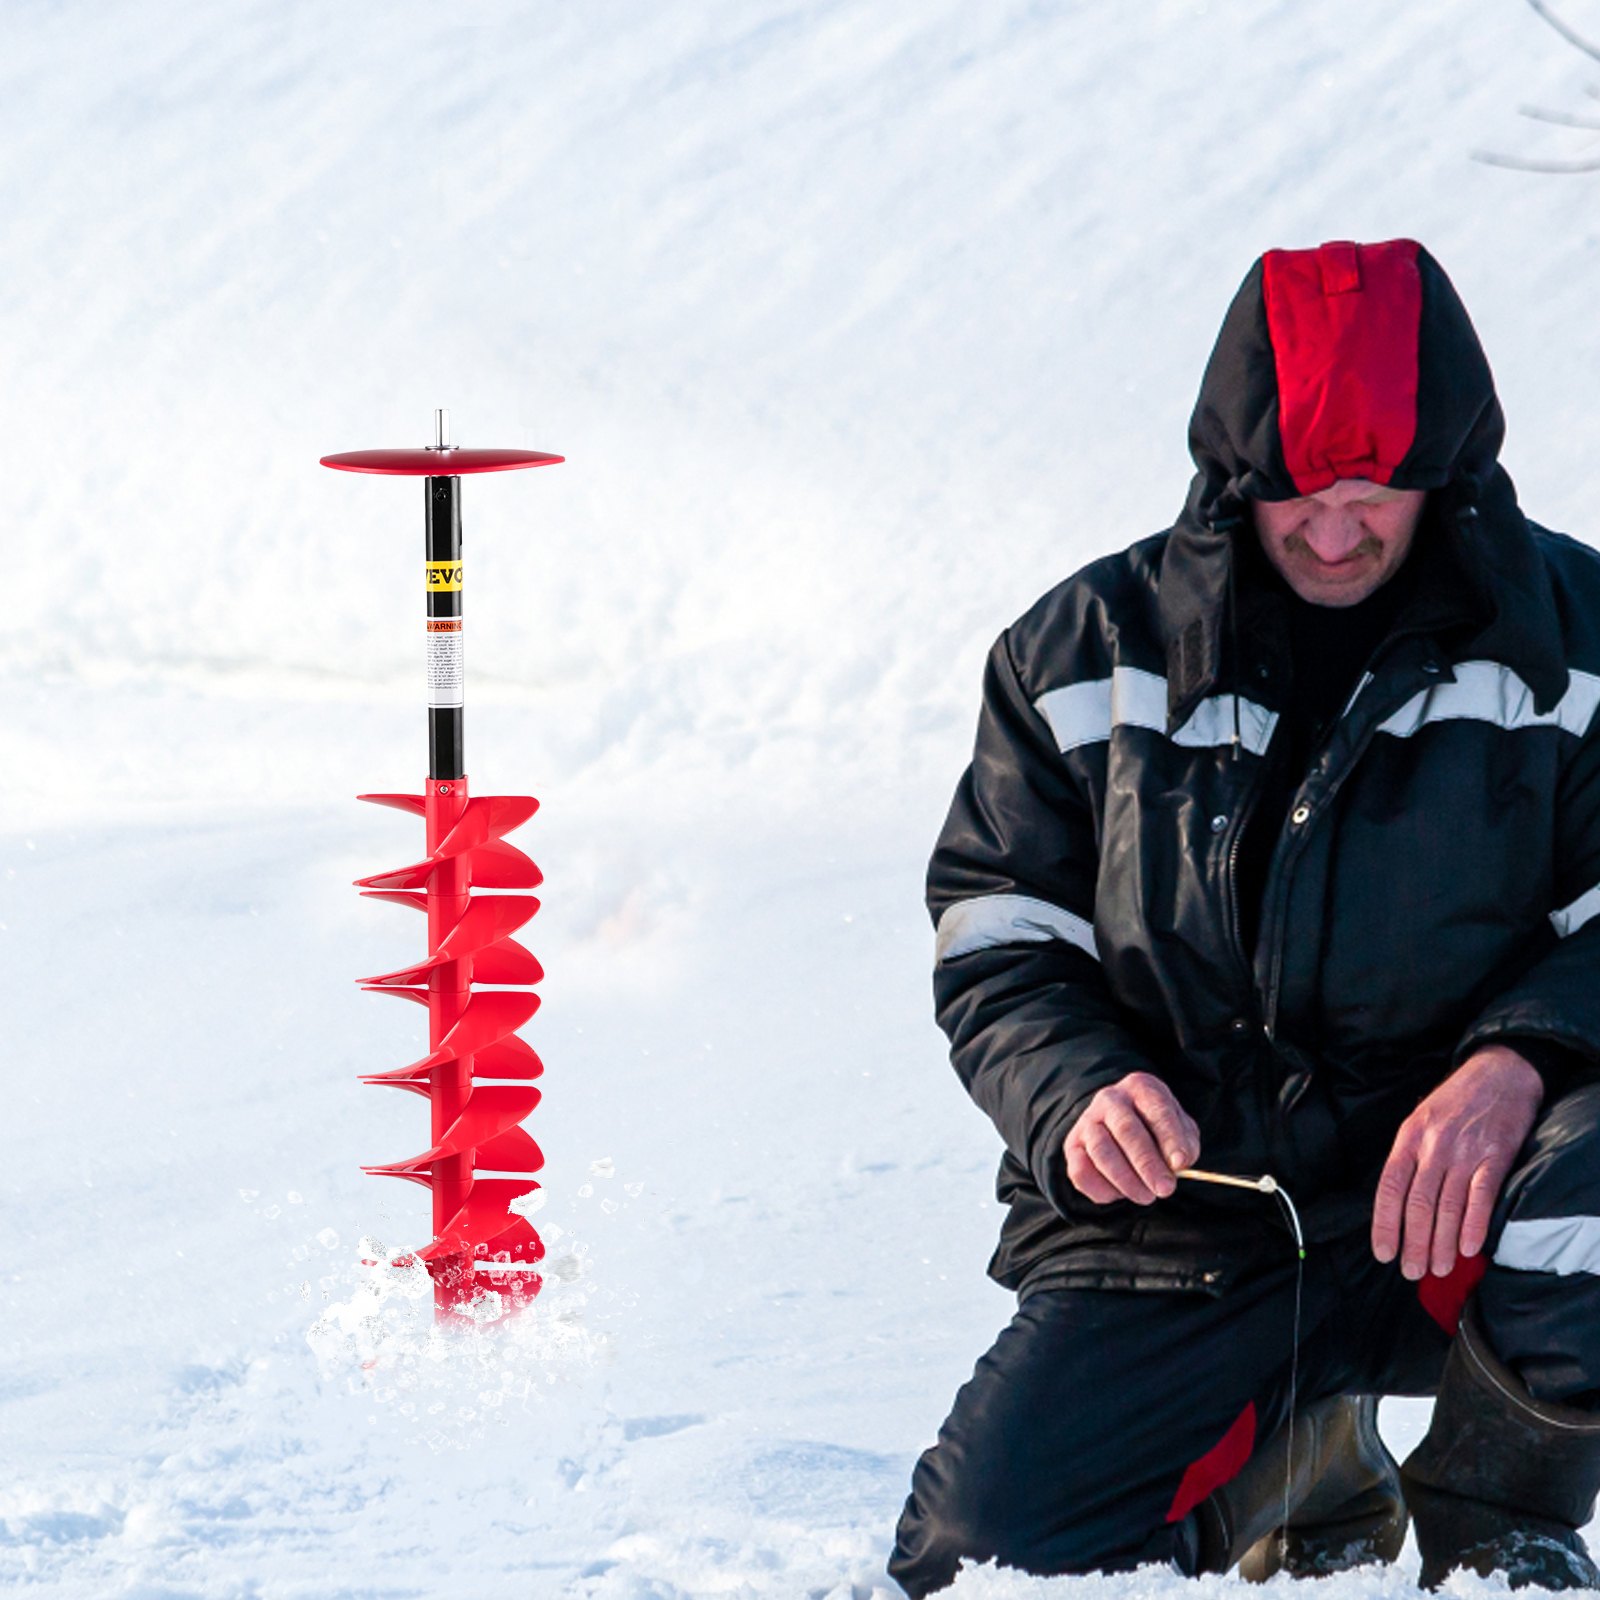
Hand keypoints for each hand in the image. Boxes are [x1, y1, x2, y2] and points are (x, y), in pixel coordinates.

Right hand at [1064, 1072, 1200, 1204]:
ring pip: (1100, 1150)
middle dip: (1147, 1163)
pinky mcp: (1072, 1146)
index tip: (1179, 1163)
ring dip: (1126, 1179)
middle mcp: (1110, 1099)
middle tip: (1165, 1190)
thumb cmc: (1157, 1128)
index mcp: (1141, 1088)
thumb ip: (1185, 1144)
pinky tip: (1119, 1194)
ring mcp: (1087, 1121)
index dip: (1169, 1138)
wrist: (1119, 1125)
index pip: (1156, 1110)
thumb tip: (1178, 1163)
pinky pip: (1080, 1171)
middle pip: (1126, 1130)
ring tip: (1147, 1196)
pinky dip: (1101, 1188)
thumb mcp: (1180, 1129)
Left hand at [1372, 1046, 1543, 1278]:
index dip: (1385, 1223)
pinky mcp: (1496, 1156)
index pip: (1389, 1187)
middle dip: (1414, 1243)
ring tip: (1439, 1269)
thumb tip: (1400, 1204)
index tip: (1383, 1253)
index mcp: (1409, 1139)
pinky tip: (1470, 1247)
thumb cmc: (1455, 1103)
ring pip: (1448, 1205)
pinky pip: (1482, 1195)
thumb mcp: (1420, 1121)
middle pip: (1418, 1203)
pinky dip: (1475, 1223)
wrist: (1499, 1074)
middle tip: (1413, 1272)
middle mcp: (1433, 1147)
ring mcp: (1465, 1152)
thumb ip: (1411, 1158)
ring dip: (1443, 1242)